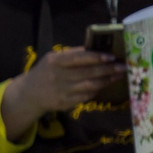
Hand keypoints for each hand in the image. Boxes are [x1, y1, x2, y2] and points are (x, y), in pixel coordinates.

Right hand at [7, 48, 126, 125]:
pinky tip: (103, 86)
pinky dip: (96, 91)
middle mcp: (57, 76)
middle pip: (88, 72)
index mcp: (55, 61)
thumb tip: (95, 49)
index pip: (79, 58)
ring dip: (106, 81)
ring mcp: (61, 91)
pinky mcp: (64, 103)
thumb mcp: (53, 59)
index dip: (96, 57)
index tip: (112, 57)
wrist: (29, 94)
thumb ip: (72, 54)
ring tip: (118, 76)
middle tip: (123, 67)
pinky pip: (86, 96)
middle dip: (108, 69)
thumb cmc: (45, 72)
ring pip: (90, 85)